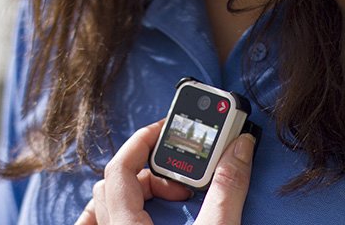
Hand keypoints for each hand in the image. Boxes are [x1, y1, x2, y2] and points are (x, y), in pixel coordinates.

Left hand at [75, 119, 255, 224]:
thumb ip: (228, 189)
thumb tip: (240, 147)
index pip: (120, 166)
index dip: (143, 139)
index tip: (168, 128)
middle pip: (115, 181)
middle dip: (151, 168)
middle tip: (183, 178)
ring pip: (108, 203)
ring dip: (139, 188)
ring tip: (173, 195)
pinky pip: (104, 222)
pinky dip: (121, 206)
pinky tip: (145, 210)